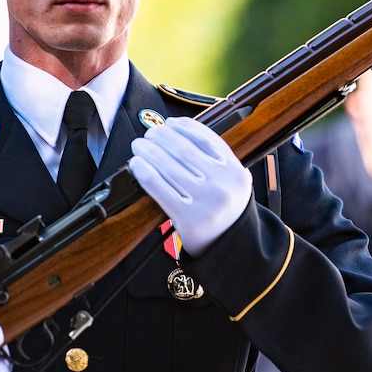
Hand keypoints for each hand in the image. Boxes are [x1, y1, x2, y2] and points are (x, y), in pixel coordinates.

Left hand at [129, 116, 252, 256]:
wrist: (230, 247)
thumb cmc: (225, 210)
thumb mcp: (233, 182)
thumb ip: (216, 159)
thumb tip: (179, 133)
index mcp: (235, 171)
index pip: (205, 139)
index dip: (183, 127)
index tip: (169, 123)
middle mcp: (222, 185)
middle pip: (184, 150)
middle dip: (161, 136)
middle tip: (149, 134)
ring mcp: (205, 202)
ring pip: (169, 166)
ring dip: (148, 150)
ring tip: (139, 146)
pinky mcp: (187, 218)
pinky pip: (159, 188)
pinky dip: (144, 172)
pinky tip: (137, 164)